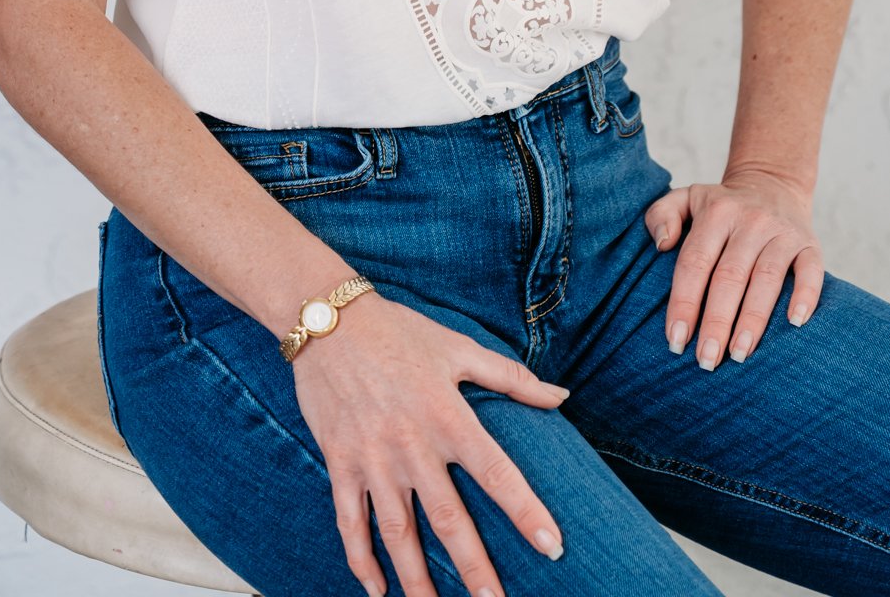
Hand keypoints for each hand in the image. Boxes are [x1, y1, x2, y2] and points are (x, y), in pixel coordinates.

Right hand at [291, 289, 569, 596]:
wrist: (328, 320)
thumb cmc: (400, 332)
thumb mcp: (458, 347)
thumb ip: (512, 378)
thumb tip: (562, 398)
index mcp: (448, 416)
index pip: (497, 474)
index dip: (526, 511)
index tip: (552, 547)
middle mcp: (413, 445)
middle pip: (448, 519)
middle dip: (473, 569)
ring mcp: (374, 459)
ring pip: (398, 534)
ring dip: (416, 580)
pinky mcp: (341, 463)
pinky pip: (350, 522)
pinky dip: (361, 560)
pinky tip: (377, 591)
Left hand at [644, 164, 823, 365]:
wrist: (773, 183)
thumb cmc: (722, 205)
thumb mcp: (687, 197)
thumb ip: (661, 214)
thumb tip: (661, 245)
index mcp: (716, 213)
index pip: (695, 262)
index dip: (684, 303)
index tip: (675, 340)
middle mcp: (750, 221)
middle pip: (730, 276)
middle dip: (716, 322)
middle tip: (706, 360)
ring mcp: (782, 232)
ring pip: (767, 278)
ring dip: (753, 320)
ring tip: (739, 354)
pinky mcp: (810, 244)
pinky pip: (811, 271)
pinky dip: (805, 296)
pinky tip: (795, 324)